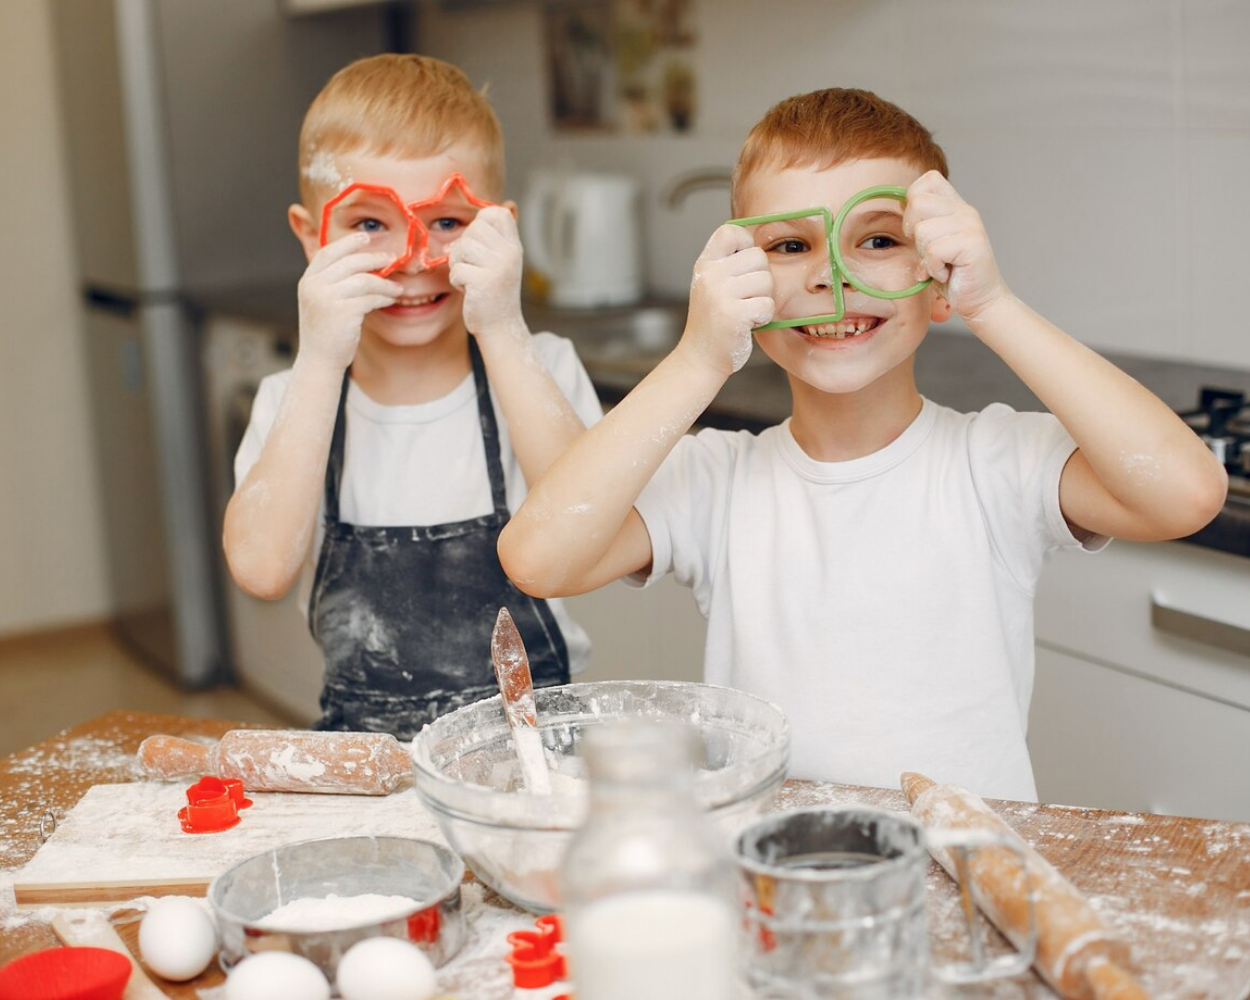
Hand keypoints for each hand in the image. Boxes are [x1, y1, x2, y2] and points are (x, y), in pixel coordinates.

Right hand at [296, 233, 400, 369]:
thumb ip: (333, 282)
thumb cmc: (325, 332)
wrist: (319, 360)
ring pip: (363, 280)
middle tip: (390, 258)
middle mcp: (314, 286)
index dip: (348, 243)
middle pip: (349, 262)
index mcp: (308, 281)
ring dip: (383, 282)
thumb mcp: (321, 302)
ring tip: (396, 286)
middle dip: (373, 258)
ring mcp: (327, 298)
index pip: (328, 252)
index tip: (366, 237)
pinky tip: (391, 298)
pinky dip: (384, 296)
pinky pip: (370, 298)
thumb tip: (363, 264)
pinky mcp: (342, 312)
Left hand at [448, 206, 524, 336]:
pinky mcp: (483, 282)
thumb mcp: (501, 260)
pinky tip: (469, 291)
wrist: (500, 327)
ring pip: (461, 248)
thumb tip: (499, 207)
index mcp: (514, 246)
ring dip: (458, 265)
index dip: (481, 222)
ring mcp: (498, 267)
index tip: (480, 244)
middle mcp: (510, 254)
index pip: (496, 213)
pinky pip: (456, 270)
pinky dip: (457, 282)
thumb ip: (495, 237)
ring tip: (471, 279)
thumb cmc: (494, 293)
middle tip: (473, 266)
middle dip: (464, 248)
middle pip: (473, 229)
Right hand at [681, 225, 774, 374]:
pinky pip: (768, 305)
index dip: (746, 244)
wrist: (700, 358)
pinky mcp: (734, 314)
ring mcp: (720, 294)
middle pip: (759, 257)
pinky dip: (764, 318)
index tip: (744, 267)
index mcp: (705, 264)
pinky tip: (748, 324)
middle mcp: (710, 274)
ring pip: (767, 281)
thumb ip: (730, 264)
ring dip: (764, 299)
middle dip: (761, 279)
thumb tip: (763, 244)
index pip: (731, 231)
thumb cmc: (714, 322)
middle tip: (746, 298)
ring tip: (746, 312)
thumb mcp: (713, 285)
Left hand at [904, 171, 1010, 322]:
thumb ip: (920, 225)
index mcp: (955, 206)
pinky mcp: (972, 243)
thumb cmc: (953, 276)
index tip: (917, 228)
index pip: (928, 180)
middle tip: (928, 251)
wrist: (980, 300)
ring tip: (941, 265)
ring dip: (925, 255)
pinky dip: (934, 268)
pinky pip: (934, 251)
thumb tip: (900, 208)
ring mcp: (970, 225)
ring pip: (923, 230)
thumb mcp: (930, 245)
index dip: (912, 202)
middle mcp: (965, 211)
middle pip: (918, 202)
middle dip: (912, 231)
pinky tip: (946, 274)